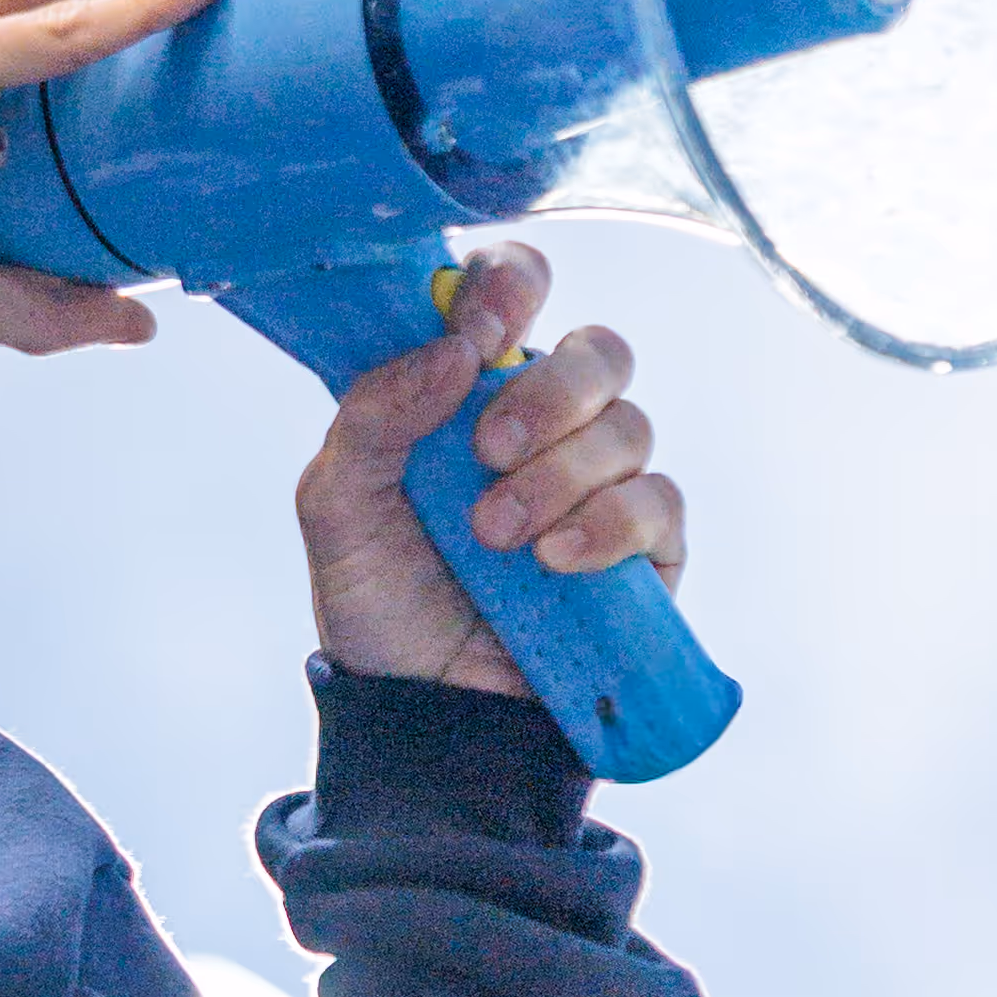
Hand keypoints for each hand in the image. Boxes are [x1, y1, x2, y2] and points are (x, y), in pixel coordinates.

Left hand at [294, 245, 682, 691]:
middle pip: (600, 350)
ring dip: (560, 476)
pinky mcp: (645, 549)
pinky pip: (660, 502)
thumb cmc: (377, 597)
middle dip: (548, 393)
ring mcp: (602, 483)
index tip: (480, 330)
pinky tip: (556, 562)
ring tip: (498, 537)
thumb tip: (452, 351)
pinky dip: (609, 524)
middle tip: (488, 450)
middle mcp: (549, 423)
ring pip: (629, 427)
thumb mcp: (337, 505)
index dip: (513, 287)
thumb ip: (374, 415)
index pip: (518, 291)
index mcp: (473, 387)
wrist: (415, 709)